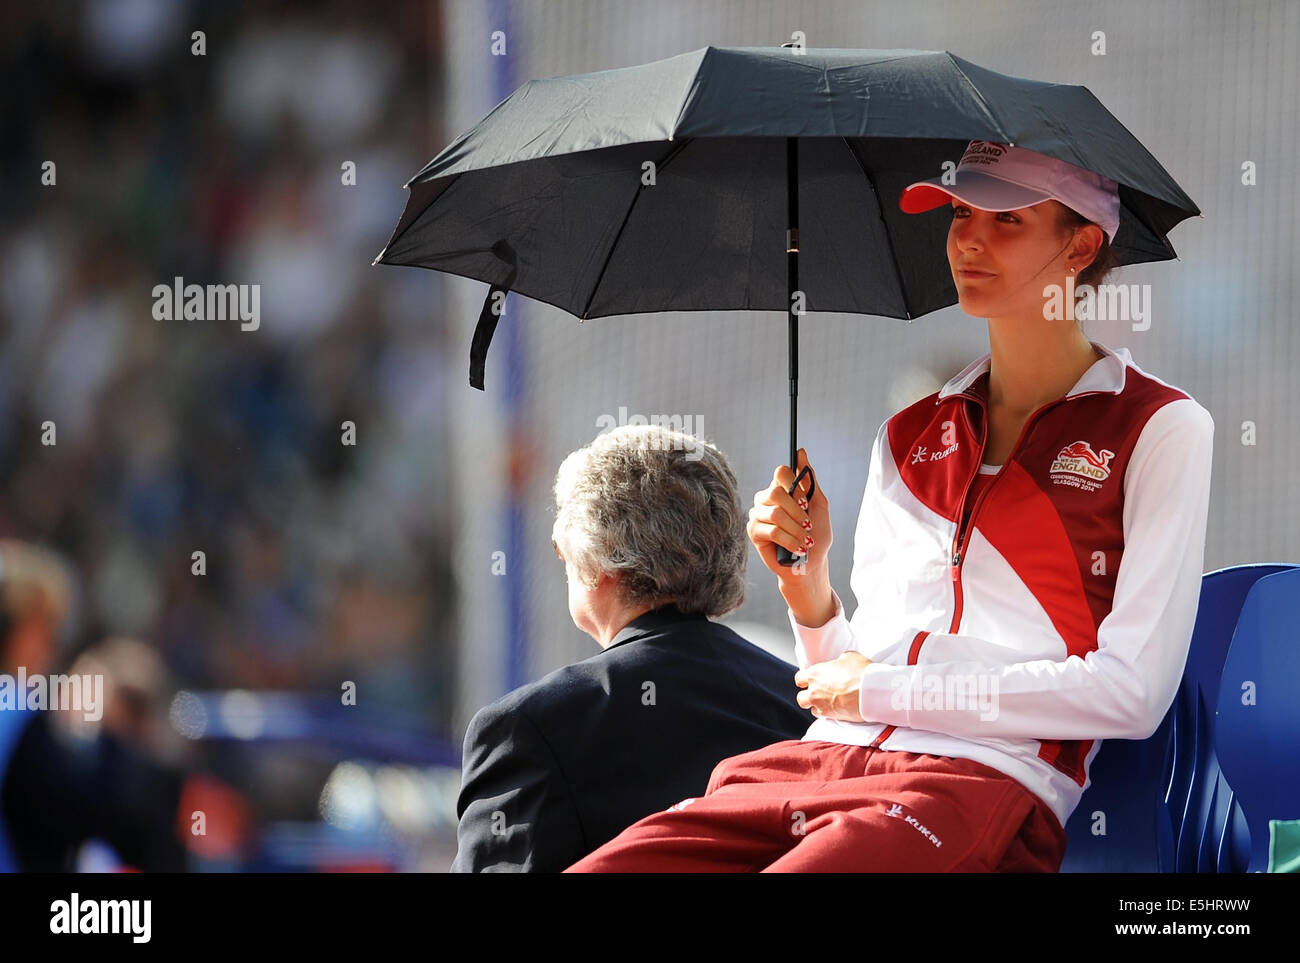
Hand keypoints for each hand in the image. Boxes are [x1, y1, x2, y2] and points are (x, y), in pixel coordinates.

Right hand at [747, 447, 831, 578]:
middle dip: (797, 512)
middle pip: (776, 493)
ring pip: (775, 514)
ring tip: (806, 540)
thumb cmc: (816, 534)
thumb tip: (801, 452)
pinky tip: (798, 548)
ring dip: (796, 530)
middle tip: (808, 525)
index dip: (794, 486)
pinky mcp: (753, 531)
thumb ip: (809, 480)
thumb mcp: (819, 505)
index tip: (806, 502)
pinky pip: (770, 531)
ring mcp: (757, 514)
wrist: (811, 563)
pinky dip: (789, 540)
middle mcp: (766, 498)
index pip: (780, 472)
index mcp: (782, 489)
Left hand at [794, 651, 871, 721]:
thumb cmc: (861, 672)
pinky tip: (838, 708)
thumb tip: (840, 664)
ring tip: (830, 702)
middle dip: (807, 696)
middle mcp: (815, 692)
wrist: (872, 691)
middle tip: (818, 693)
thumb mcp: (849, 657)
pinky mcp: (833, 717)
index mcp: (815, 674)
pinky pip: (825, 718)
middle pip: (801, 698)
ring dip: (818, 706)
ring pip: (812, 710)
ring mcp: (822, 706)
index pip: (799, 678)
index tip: (810, 680)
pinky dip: (829, 713)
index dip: (804, 679)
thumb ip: (839, 661)